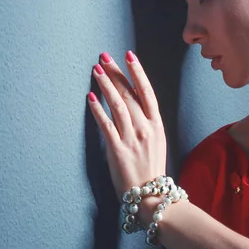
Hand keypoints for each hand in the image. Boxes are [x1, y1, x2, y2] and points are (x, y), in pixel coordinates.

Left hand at [87, 51, 166, 203]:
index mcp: (156, 124)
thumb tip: (134, 105)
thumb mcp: (158, 141)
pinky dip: (97, 109)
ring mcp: (131, 137)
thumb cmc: (152, 168)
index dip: (138, 72)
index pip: (147, 91)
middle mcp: (145, 127)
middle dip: (116, 73)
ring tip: (96, 70)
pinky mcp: (117, 148)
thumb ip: (147, 123)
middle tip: (104, 57)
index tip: (129, 56)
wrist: (151, 193)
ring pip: (117, 105)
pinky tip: (90, 97)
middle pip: (129, 93)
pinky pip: (106, 124)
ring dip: (106, 85)